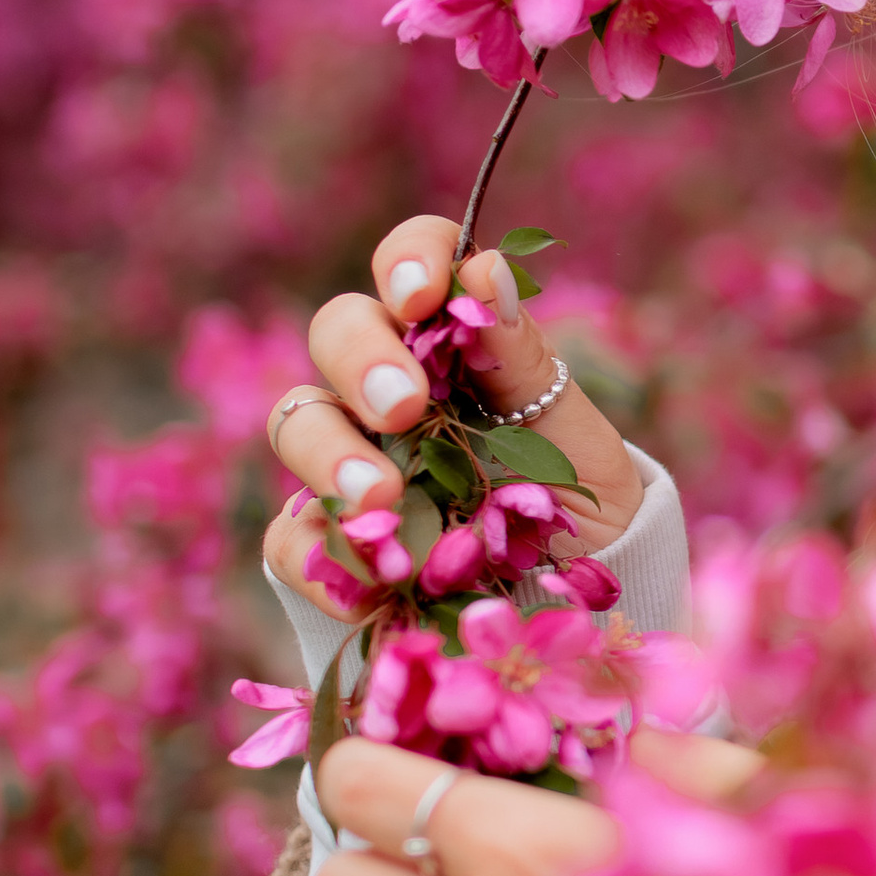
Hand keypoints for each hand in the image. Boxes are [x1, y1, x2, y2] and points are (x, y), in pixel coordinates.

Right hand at [263, 210, 643, 619]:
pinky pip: (291, 538)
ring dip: (329, 453)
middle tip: (406, 406)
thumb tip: (484, 270)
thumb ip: (524, 364)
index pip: (413, 268)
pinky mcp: (331, 544)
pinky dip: (323, 557)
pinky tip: (370, 587)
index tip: (422, 293)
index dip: (407, 260)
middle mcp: (391, 392)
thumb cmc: (582, 507)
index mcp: (455, 345)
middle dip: (361, 358)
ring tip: (383, 499)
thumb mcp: (575, 439)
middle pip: (338, 332)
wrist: (584, 615)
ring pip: (297, 422)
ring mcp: (352, 464)